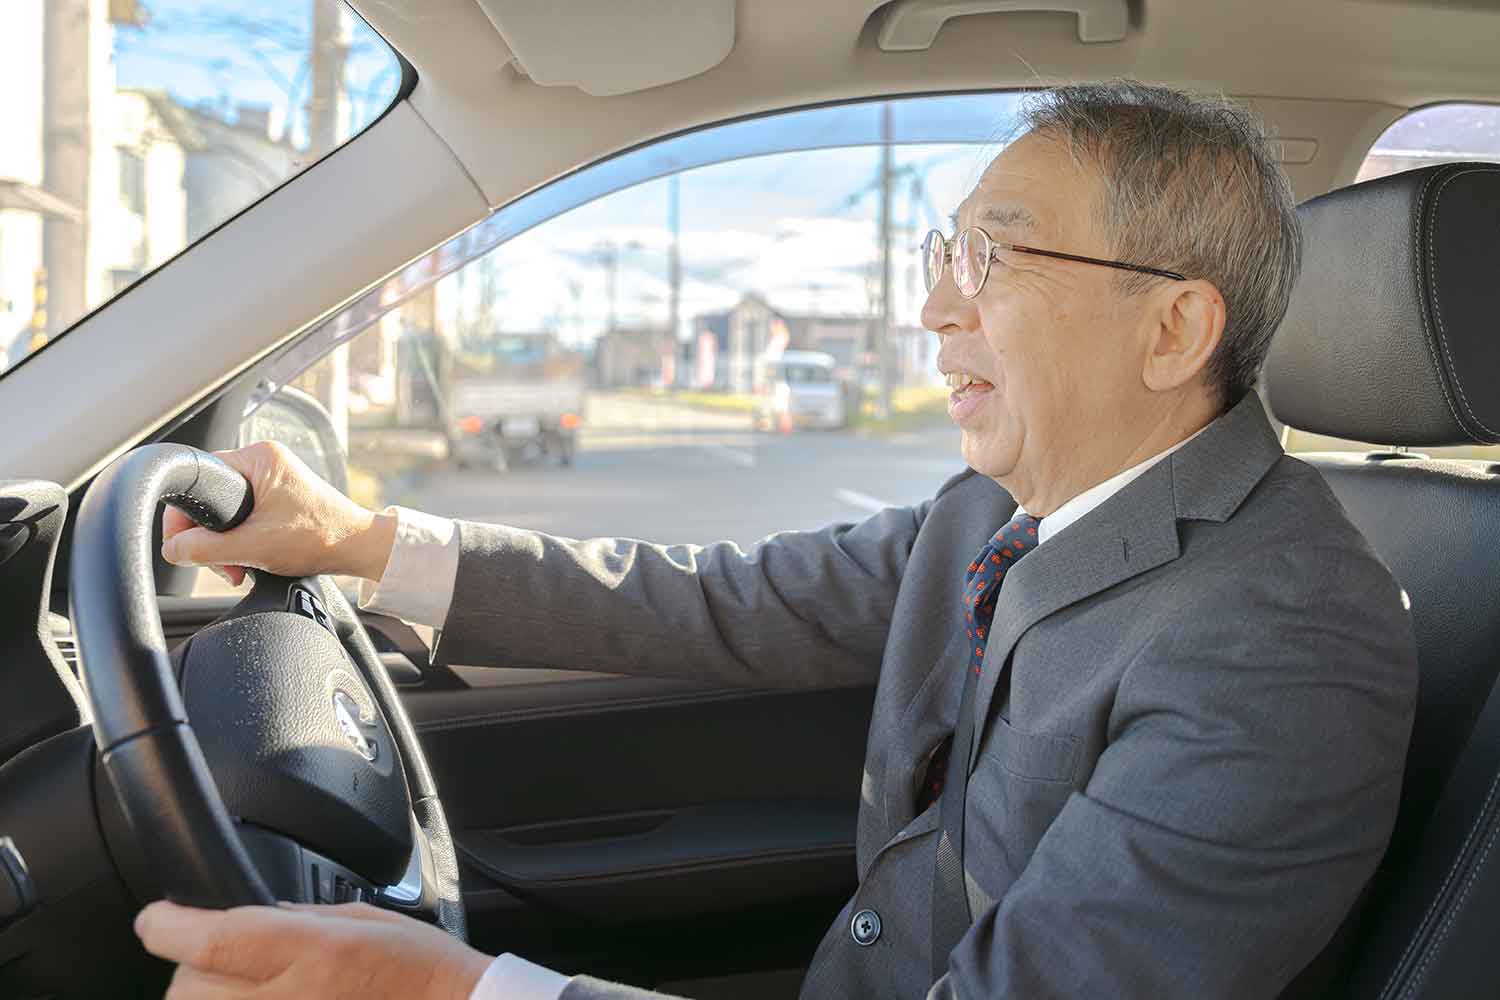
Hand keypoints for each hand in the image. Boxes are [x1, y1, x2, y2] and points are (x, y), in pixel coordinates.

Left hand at [135, 900, 491, 998]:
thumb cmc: (420, 971)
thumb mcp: (364, 919)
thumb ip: (298, 917)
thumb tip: (249, 916)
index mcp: (313, 952)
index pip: (210, 938)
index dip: (166, 925)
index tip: (156, 918)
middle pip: (188, 987)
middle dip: (191, 965)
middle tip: (217, 956)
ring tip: (240, 990)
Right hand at [161, 441, 396, 584]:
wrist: (360, 549)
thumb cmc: (321, 537)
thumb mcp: (253, 547)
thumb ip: (205, 549)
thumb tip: (173, 550)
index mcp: (259, 457)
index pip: (199, 478)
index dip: (185, 516)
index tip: (185, 543)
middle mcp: (264, 461)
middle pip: (210, 500)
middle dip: (210, 539)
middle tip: (224, 565)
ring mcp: (272, 479)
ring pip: (225, 514)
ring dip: (225, 546)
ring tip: (240, 568)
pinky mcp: (278, 498)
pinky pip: (242, 518)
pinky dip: (240, 543)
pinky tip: (249, 562)